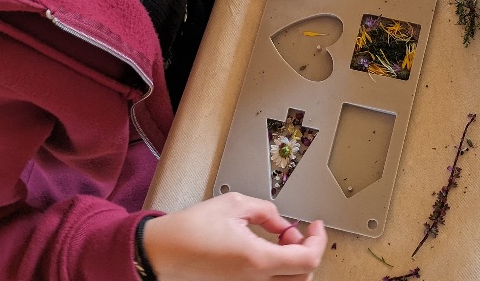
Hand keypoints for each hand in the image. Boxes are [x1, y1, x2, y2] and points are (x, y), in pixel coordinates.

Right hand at [143, 192, 326, 280]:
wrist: (161, 252)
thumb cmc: (189, 231)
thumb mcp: (233, 205)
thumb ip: (266, 210)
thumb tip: (282, 221)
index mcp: (257, 260)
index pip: (307, 259)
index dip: (318, 240)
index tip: (316, 226)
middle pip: (303, 276)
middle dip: (306, 249)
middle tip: (292, 230)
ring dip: (293, 261)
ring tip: (279, 238)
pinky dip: (277, 268)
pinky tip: (266, 250)